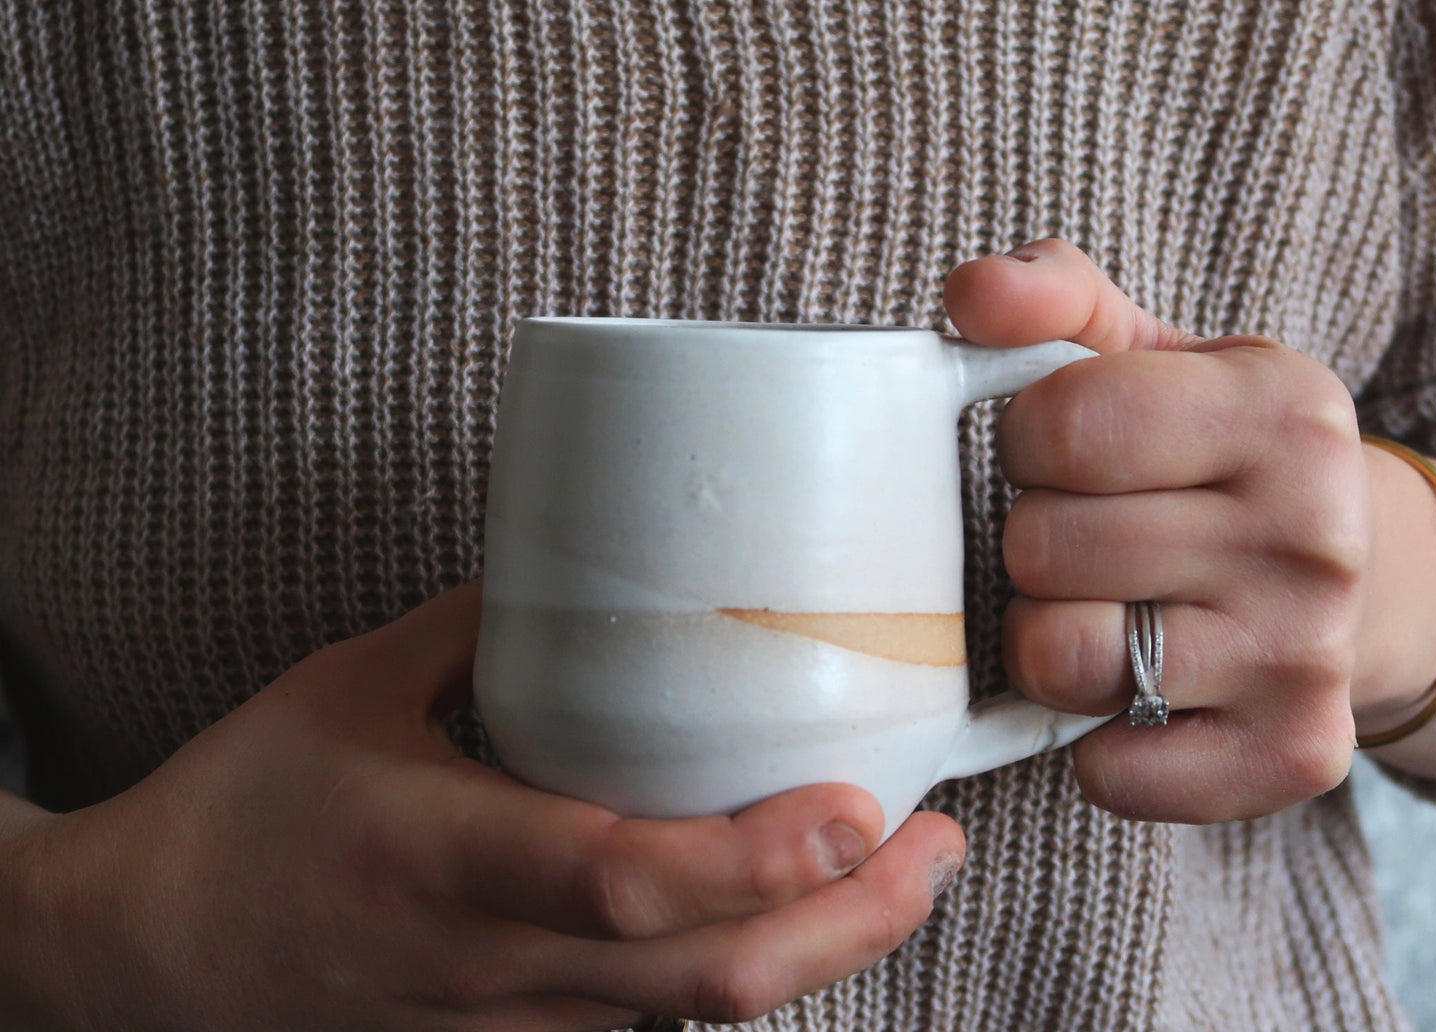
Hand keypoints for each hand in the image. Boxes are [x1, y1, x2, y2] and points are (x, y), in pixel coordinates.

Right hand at [2, 580, 965, 1030]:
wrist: (145, 962)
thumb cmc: (240, 812)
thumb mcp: (350, 690)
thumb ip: (481, 633)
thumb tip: (591, 576)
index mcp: (442, 860)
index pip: (624, 881)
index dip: (754, 858)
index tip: (857, 807)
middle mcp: (490, 964)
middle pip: (706, 980)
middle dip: (849, 924)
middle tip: (934, 845)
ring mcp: (506, 1027)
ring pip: (693, 1014)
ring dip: (814, 948)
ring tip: (895, 869)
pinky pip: (648, 1022)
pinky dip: (734, 967)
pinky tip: (781, 910)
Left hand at [944, 239, 1368, 822]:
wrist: (1365, 582)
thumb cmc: (1221, 462)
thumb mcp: (1157, 357)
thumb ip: (1056, 301)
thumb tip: (969, 293)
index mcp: (1282, 409)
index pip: (1061, 422)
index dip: (1028, 442)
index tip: (1064, 454)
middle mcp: (1313, 534)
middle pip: (1044, 545)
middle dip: (1037, 541)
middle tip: (1090, 539)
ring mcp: (1305, 654)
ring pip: (1060, 658)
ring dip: (1049, 640)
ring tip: (1102, 609)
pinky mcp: (1288, 757)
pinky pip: (1107, 769)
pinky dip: (1094, 739)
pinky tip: (1136, 692)